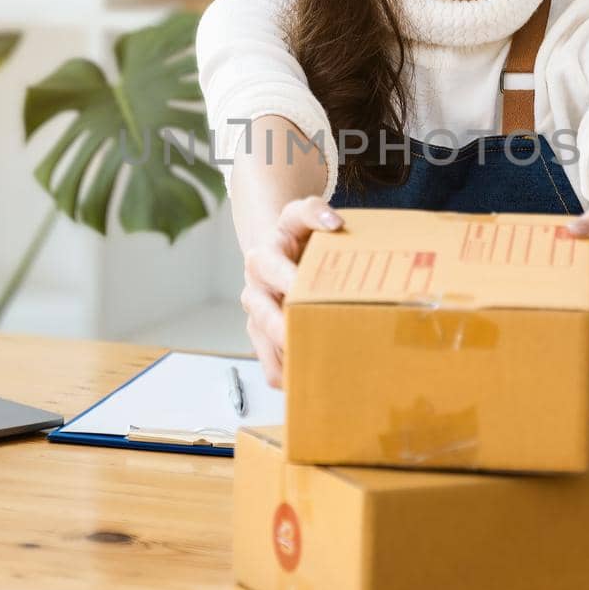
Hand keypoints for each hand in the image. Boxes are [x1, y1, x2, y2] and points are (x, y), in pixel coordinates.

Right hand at [240, 195, 342, 387]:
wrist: (277, 251)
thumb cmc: (294, 235)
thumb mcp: (301, 213)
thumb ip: (315, 211)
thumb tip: (334, 222)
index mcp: (262, 259)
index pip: (275, 273)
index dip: (294, 283)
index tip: (315, 293)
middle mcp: (254, 291)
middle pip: (267, 318)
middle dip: (291, 331)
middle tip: (322, 342)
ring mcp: (256, 319)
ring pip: (267, 348)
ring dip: (292, 360)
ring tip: (324, 370)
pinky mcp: (261, 339)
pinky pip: (270, 367)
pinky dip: (290, 377)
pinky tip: (315, 378)